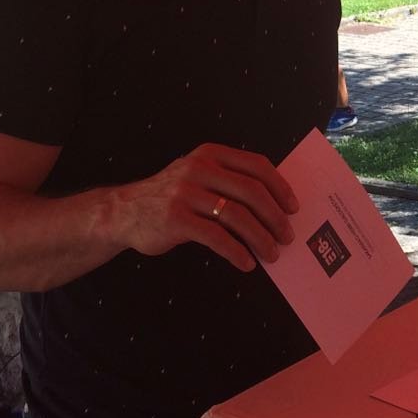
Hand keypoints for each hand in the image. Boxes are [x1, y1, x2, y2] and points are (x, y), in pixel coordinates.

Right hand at [106, 143, 298, 272]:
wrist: (124, 211)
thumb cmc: (171, 197)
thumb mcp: (197, 175)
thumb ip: (228, 180)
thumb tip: (273, 205)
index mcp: (210, 154)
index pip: (257, 166)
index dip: (280, 187)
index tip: (293, 208)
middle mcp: (199, 169)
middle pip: (252, 192)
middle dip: (275, 217)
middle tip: (287, 236)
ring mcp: (186, 194)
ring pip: (238, 216)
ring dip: (260, 238)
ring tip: (271, 254)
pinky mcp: (176, 219)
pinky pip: (217, 237)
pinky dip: (237, 252)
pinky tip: (246, 262)